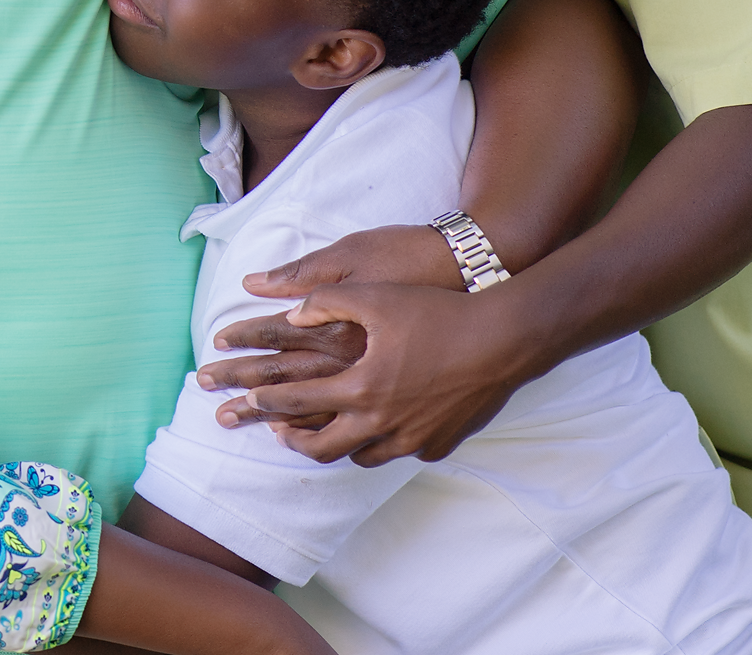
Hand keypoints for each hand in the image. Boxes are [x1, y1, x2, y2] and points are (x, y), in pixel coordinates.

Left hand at [222, 281, 532, 466]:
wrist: (502, 339)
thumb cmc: (435, 312)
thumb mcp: (372, 295)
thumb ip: (323, 302)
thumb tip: (288, 312)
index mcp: (358, 386)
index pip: (296, 401)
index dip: (266, 401)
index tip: (249, 400)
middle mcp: (381, 422)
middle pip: (321, 447)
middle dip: (293, 440)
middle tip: (278, 431)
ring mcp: (412, 439)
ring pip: (361, 457)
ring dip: (336, 445)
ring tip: (323, 432)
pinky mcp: (437, 445)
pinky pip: (398, 453)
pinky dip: (380, 444)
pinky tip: (378, 430)